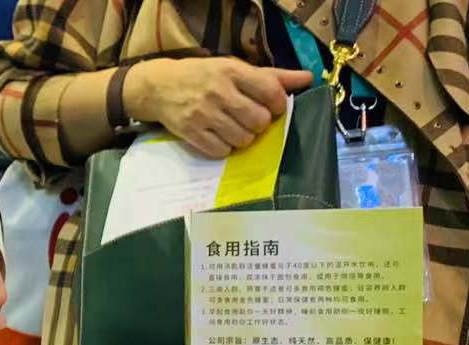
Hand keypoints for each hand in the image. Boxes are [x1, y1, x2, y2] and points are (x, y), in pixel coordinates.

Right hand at [125, 56, 312, 157]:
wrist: (160, 87)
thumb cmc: (204, 76)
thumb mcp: (235, 68)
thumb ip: (272, 76)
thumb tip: (308, 78)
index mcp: (232, 71)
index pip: (270, 92)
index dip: (278, 105)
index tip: (273, 107)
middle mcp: (219, 92)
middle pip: (259, 120)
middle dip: (260, 124)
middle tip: (251, 120)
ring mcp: (204, 115)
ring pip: (243, 139)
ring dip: (244, 138)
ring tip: (235, 128)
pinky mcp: (192, 133)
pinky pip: (222, 151)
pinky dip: (226, 148)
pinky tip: (221, 137)